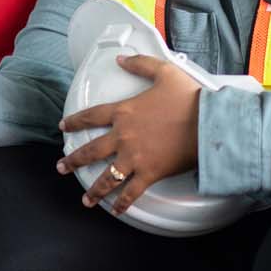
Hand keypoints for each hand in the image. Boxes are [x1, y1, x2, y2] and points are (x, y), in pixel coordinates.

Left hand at [57, 54, 201, 215]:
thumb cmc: (189, 98)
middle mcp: (123, 137)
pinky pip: (131, 192)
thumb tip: (120, 59)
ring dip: (94, 190)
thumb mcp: (164, 72)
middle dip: (73, 160)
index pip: (91, 117)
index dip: (74, 122)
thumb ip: (140, 64)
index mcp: (124, 112)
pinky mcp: (149, 174)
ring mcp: (134, 158)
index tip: (63, 127)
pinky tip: (115, 211)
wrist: (209, 123)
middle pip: (91, 151)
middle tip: (62, 167)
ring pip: (107, 177)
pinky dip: (122, 204)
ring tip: (85, 200)